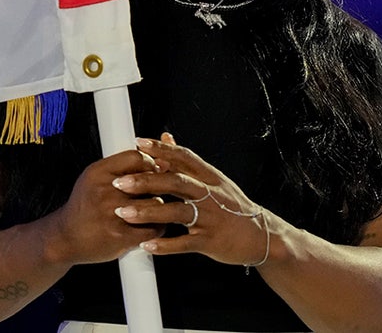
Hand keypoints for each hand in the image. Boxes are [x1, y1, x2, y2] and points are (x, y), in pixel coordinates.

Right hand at [45, 149, 166, 264]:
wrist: (65, 238)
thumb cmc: (86, 205)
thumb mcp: (96, 177)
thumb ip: (125, 167)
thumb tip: (164, 161)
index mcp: (98, 172)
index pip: (137, 157)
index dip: (150, 163)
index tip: (152, 171)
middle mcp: (104, 191)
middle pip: (150, 181)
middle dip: (156, 187)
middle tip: (152, 193)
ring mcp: (113, 214)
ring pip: (156, 204)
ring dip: (158, 209)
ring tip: (148, 212)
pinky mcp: (121, 236)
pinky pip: (154, 228)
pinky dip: (156, 227)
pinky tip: (147, 226)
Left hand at [110, 133, 269, 267]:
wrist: (261, 236)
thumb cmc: (232, 207)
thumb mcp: (214, 180)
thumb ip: (187, 162)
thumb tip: (165, 136)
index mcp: (210, 177)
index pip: (183, 157)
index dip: (160, 149)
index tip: (137, 143)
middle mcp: (210, 194)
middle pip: (176, 182)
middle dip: (146, 181)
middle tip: (120, 182)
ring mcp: (211, 218)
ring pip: (177, 212)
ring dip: (148, 212)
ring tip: (123, 212)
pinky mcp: (210, 241)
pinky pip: (184, 243)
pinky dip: (165, 245)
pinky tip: (146, 245)